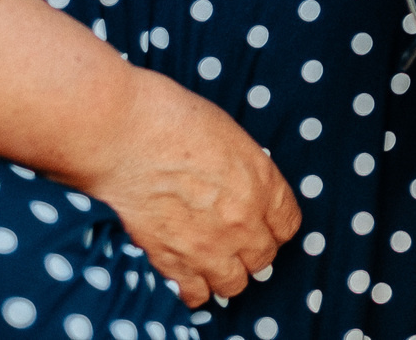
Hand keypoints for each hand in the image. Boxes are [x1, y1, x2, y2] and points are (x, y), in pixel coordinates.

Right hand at [77, 69, 300, 306]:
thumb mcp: (231, 137)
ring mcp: (210, 246)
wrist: (127, 135)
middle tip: (232, 239)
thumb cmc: (175, 121)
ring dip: (225, 272)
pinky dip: (193, 288)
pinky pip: (196, 295)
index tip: (262, 223)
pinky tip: (186, 270)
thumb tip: (244, 189)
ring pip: (235, 284)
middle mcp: (244, 221)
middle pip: (264, 257)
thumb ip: (246, 172)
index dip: (274, 225)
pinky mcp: (174, 262)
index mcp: (263, 184)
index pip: (288, 224)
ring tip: (211, 257)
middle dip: (251, 249)